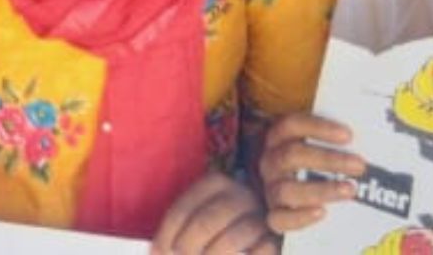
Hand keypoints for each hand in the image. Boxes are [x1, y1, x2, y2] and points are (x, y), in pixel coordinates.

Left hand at [152, 172, 274, 254]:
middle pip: (206, 222)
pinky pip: (260, 251)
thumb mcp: (196, 220)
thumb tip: (155, 253)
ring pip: (232, 238)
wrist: (258, 232)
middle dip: (188, 246)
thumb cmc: (217, 228)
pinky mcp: (277, 237)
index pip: (183, 209)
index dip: (166, 235)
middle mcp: (240, 193)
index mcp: (214, 183)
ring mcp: (261, 214)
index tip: (158, 253)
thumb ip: (178, 231)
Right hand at [258, 112, 361, 233]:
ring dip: (321, 189)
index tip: (349, 136)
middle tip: (360, 166)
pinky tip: (323, 213)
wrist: (295, 195)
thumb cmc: (315, 165)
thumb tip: (373, 139)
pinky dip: (300, 217)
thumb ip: (336, 142)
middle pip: (292, 155)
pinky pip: (279, 219)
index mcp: (278, 138)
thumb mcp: (318, 146)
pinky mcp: (274, 215)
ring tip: (350, 190)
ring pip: (287, 189)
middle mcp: (270, 162)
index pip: (292, 125)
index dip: (318, 128)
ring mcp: (271, 189)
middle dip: (328, 160)